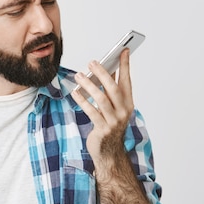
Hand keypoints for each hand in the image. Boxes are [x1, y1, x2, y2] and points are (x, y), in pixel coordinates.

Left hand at [71, 48, 133, 163]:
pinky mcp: (103, 129)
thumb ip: (111, 90)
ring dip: (89, 85)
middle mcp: (124, 111)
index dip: (125, 65)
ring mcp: (114, 121)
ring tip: (78, 76)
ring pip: (101, 99)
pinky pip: (91, 111)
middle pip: (113, 88)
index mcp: (128, 103)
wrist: (109, 152)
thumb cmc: (109, 125)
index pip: (127, 80)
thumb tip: (106, 69)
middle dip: (103, 73)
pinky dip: (82, 100)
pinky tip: (75, 92)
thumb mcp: (114, 107)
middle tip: (92, 62)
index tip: (122, 50)